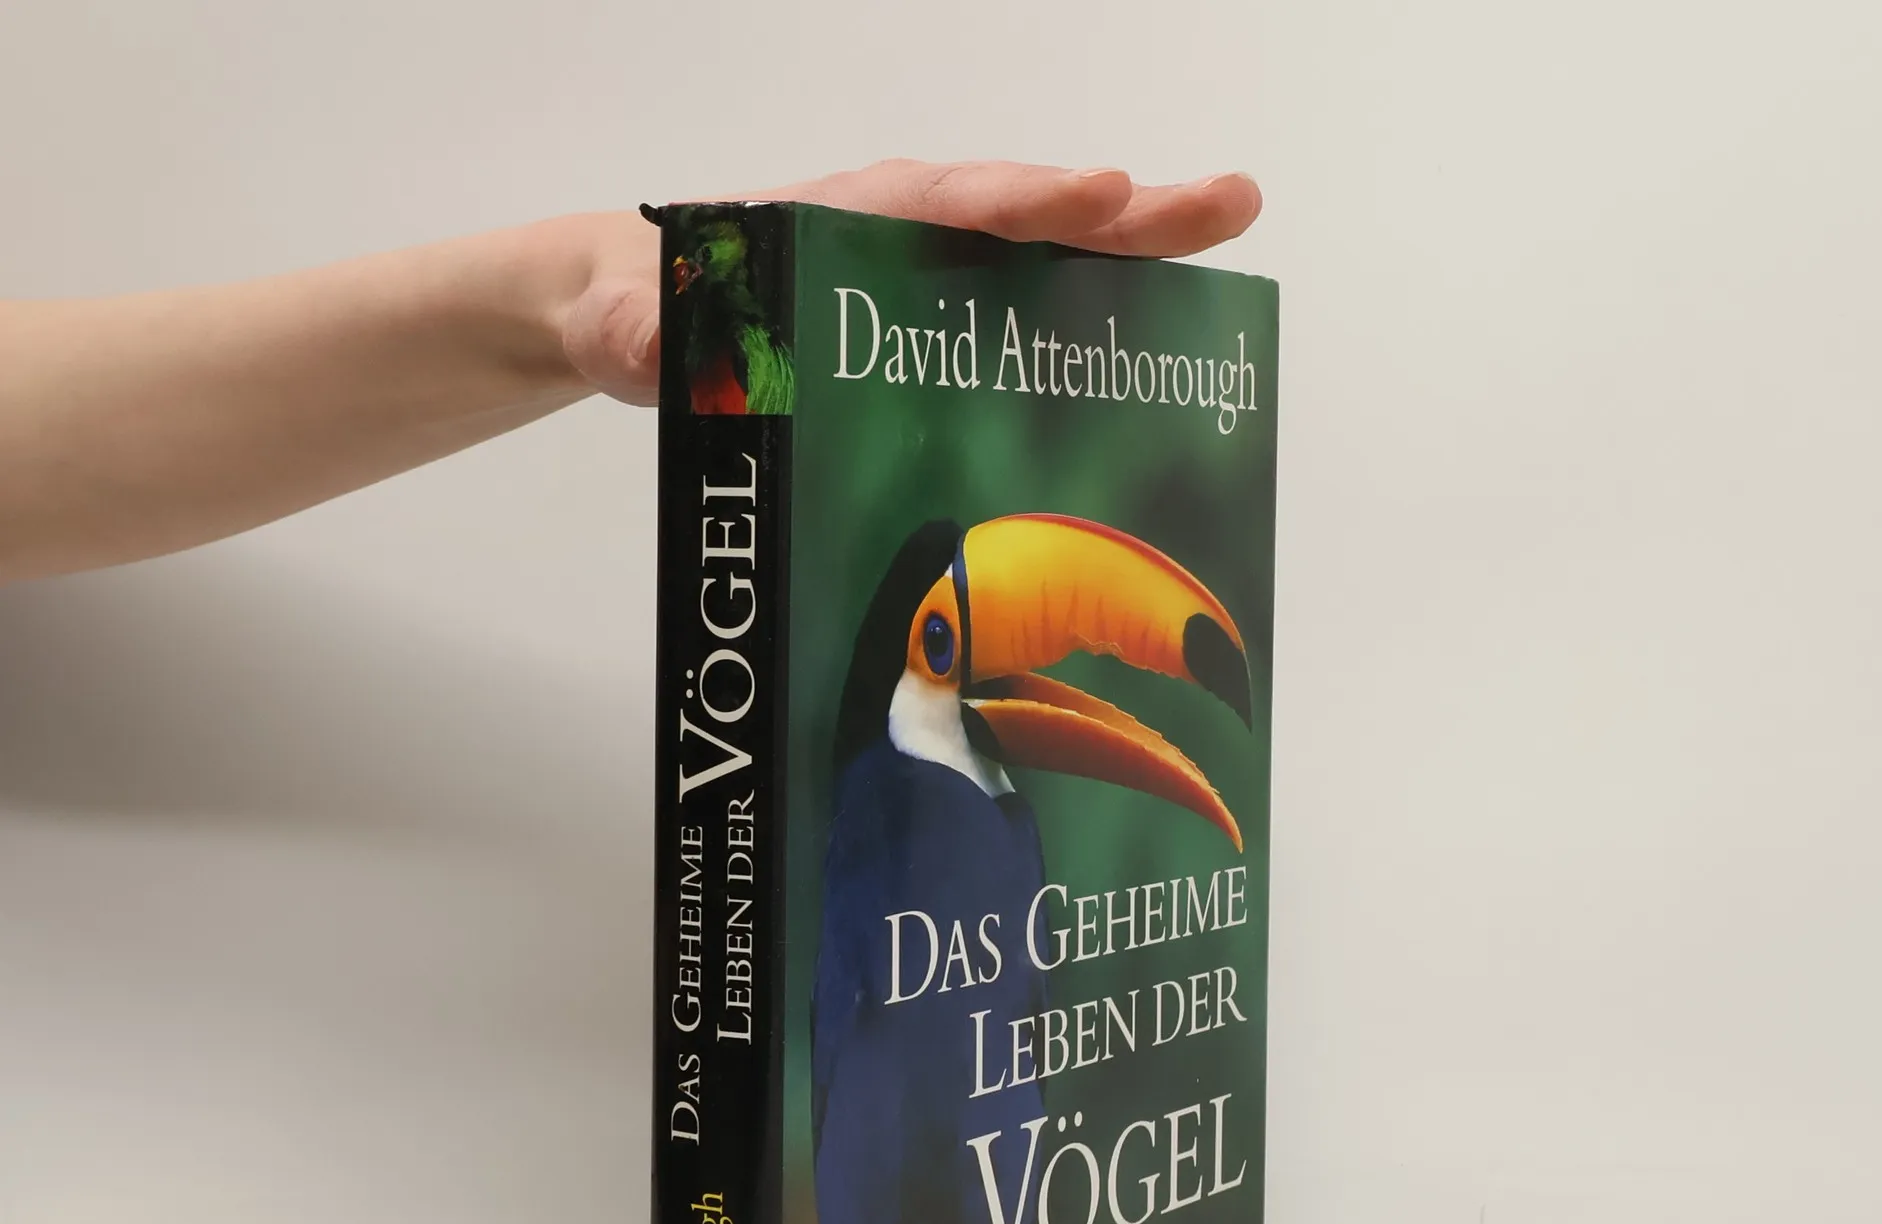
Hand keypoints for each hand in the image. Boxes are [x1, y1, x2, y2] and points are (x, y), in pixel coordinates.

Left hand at [559, 160, 1261, 407]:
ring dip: (1136, 248)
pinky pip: (1028, 302)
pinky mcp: (939, 316)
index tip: (1100, 194)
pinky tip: (1163, 330)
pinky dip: (1097, 304)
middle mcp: (903, 232)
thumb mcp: (630, 326)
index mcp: (843, 220)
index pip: (946, 203)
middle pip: (1025, 214)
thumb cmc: (648, 305)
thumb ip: (643, 336)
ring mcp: (931, 270)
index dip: (1024, 203)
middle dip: (1124, 211)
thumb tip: (656, 347)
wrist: (645, 309)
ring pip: (1044, 252)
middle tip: (1224, 203)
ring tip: (1229, 232)